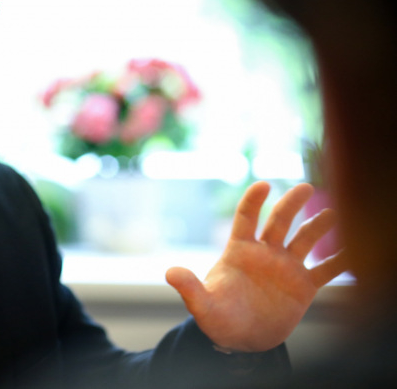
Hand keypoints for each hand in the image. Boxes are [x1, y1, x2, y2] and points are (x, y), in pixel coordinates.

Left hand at [165, 181, 347, 351]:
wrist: (240, 340)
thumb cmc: (218, 318)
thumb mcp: (202, 306)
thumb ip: (190, 288)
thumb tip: (170, 273)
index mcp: (239, 250)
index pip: (246, 218)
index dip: (253, 201)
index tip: (263, 185)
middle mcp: (265, 253)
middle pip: (279, 221)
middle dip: (291, 204)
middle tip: (304, 187)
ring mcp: (285, 267)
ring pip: (305, 240)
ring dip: (319, 227)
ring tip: (336, 212)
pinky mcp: (303, 287)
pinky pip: (325, 270)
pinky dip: (340, 260)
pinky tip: (355, 250)